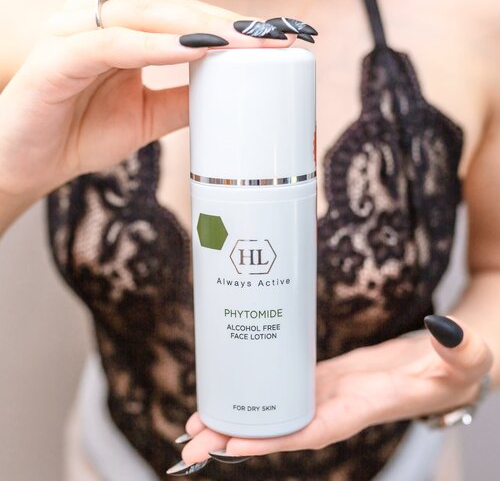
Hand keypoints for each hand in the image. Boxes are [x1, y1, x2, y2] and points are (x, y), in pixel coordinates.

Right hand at [0, 0, 297, 199]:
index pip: (185, 20)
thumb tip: (226, 92)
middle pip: (174, 10)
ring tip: (245, 42)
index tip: (275, 39)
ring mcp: (78, 35)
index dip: (231, 28)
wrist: (31, 162)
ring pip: (147, 18)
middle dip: (227, 24)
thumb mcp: (147, 118)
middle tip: (273, 35)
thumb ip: (182, 100)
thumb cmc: (82, 134)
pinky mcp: (57, 57)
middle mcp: (102, 24)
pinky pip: (113, 45)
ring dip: (199, 29)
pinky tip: (193, 51)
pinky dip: (154, 47)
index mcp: (124, 34)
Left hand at [171, 316, 491, 474]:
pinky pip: (281, 385)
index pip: (311, 430)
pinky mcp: (320, 374)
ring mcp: (325, 391)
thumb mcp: (463, 361)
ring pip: (274, 408)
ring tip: (196, 421)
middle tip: (190, 442)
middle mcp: (336, 407)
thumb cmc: (453, 369)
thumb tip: (441, 329)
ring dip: (236, 416)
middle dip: (235, 438)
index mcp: (362, 408)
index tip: (230, 446)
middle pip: (279, 427)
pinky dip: (255, 391)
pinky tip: (230, 390)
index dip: (270, 439)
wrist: (439, 364)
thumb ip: (457, 351)